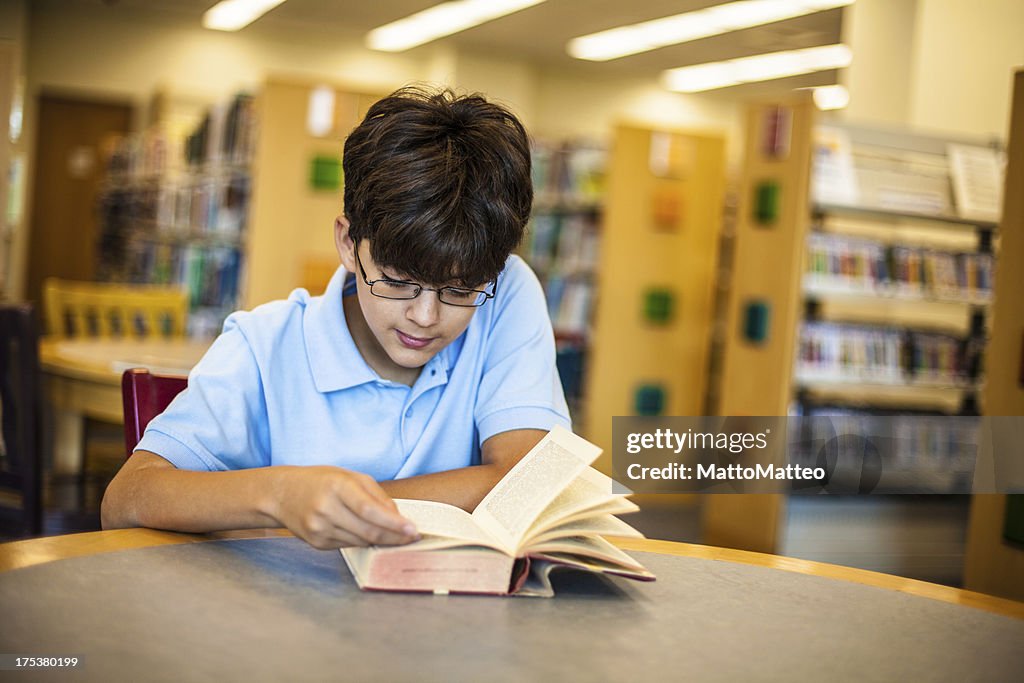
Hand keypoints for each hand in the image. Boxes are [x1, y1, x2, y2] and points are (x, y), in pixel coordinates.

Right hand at [272, 466, 418, 548]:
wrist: (282, 494)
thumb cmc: (321, 481)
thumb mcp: (350, 477)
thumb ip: (377, 496)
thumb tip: (398, 518)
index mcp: (337, 486)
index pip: (370, 510)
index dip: (394, 523)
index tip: (412, 530)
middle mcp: (326, 508)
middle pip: (368, 531)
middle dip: (394, 537)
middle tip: (412, 539)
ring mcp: (319, 528)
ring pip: (360, 542)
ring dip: (380, 541)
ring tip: (393, 535)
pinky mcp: (316, 543)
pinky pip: (348, 546)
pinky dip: (362, 541)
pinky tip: (366, 534)